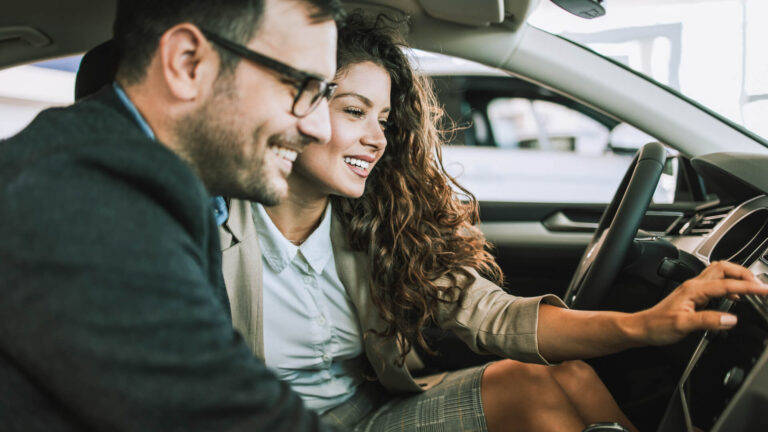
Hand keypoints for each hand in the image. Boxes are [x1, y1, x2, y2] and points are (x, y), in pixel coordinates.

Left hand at [633, 261, 767, 345]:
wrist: (642, 327)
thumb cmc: (657, 326)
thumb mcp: (683, 325)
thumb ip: (708, 320)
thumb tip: (731, 319)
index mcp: (694, 289)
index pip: (728, 284)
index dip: (749, 286)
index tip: (766, 290)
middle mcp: (694, 285)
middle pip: (724, 268)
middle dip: (745, 273)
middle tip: (760, 285)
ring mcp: (694, 289)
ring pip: (719, 273)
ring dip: (738, 277)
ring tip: (753, 287)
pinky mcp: (693, 295)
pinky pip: (716, 284)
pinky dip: (730, 286)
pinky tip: (735, 297)